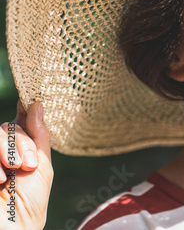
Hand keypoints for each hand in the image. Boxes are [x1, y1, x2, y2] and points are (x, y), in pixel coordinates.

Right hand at [0, 101, 52, 229]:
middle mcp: (1, 152)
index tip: (30, 104)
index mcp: (18, 149)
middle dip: (22, 142)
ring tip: (12, 171)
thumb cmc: (28, 204)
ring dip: (6, 148)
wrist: (14, 229)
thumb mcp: (42, 167)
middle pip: (7, 127)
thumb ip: (39, 136)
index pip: (19, 121)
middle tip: (27, 164)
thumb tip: (37, 105)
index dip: (25, 111)